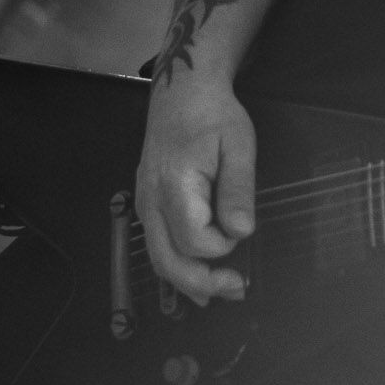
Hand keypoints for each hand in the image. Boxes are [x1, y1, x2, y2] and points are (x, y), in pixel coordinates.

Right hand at [135, 68, 255, 304]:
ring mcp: (143, 203)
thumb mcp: (239, 145)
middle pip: (167, 260)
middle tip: (235, 290)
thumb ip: (238, 190)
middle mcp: (150, 200)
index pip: (194, 239)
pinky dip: (176, 265)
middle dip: (201, 282)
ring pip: (157, 258)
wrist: (181, 92)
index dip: (221, 246)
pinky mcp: (146, 203)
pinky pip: (156, 244)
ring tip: (219, 292)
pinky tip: (197, 276)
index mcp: (174, 185)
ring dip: (187, 281)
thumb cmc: (214, 115)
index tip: (241, 230)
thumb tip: (241, 232)